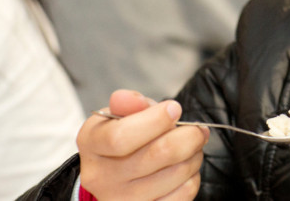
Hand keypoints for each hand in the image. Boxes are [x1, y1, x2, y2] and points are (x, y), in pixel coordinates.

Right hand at [77, 90, 208, 199]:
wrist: (114, 174)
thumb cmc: (123, 137)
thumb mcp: (120, 115)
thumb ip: (128, 103)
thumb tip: (130, 99)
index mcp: (92, 144)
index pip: (121, 136)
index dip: (156, 120)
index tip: (174, 108)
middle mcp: (102, 176)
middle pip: (158, 154)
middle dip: (189, 136)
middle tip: (197, 129)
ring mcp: (121, 200)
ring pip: (177, 174)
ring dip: (194, 155)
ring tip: (191, 147)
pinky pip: (183, 195)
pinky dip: (192, 178)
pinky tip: (184, 169)